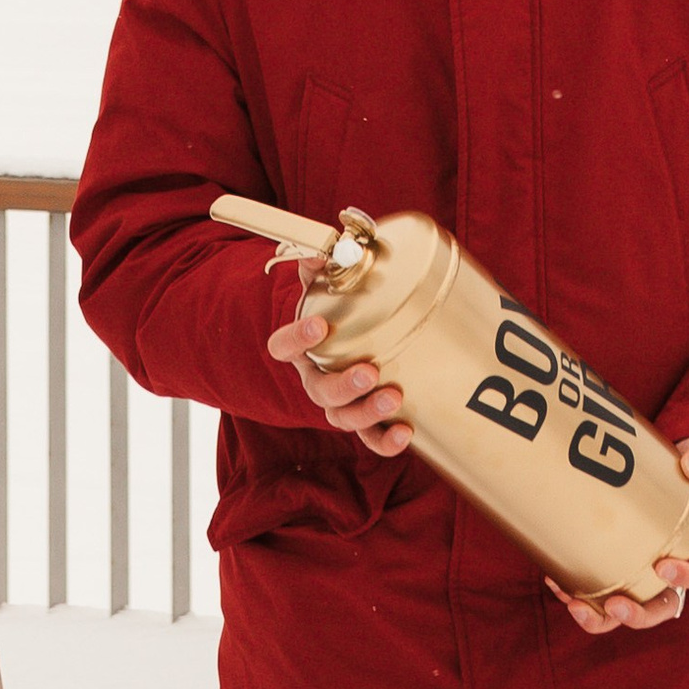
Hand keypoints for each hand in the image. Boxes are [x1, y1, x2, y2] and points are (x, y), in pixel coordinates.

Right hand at [266, 256, 414, 458]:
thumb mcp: (328, 285)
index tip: (319, 325)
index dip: (297, 339)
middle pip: (319, 391)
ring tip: (394, 398)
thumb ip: (324, 265)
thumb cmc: (339, 311)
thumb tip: (326, 247)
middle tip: (368, 372)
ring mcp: (339, 404)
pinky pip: (370, 439)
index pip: (284, 347)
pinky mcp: (364, 421)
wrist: (353, 340)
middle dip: (343, 384)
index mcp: (302, 348)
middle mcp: (316, 379)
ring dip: (367, 412)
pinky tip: (405, 432)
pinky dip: (385, 441)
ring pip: (343, 418)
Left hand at [549, 436, 688, 635]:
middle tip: (615, 604)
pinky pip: (600, 585)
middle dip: (639, 614)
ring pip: (627, 605)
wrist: (676, 463)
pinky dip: (577, 589)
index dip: (687, 578)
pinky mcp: (616, 558)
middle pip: (662, 605)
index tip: (663, 568)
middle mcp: (674, 564)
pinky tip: (556, 581)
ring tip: (575, 606)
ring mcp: (643, 565)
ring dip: (602, 615)